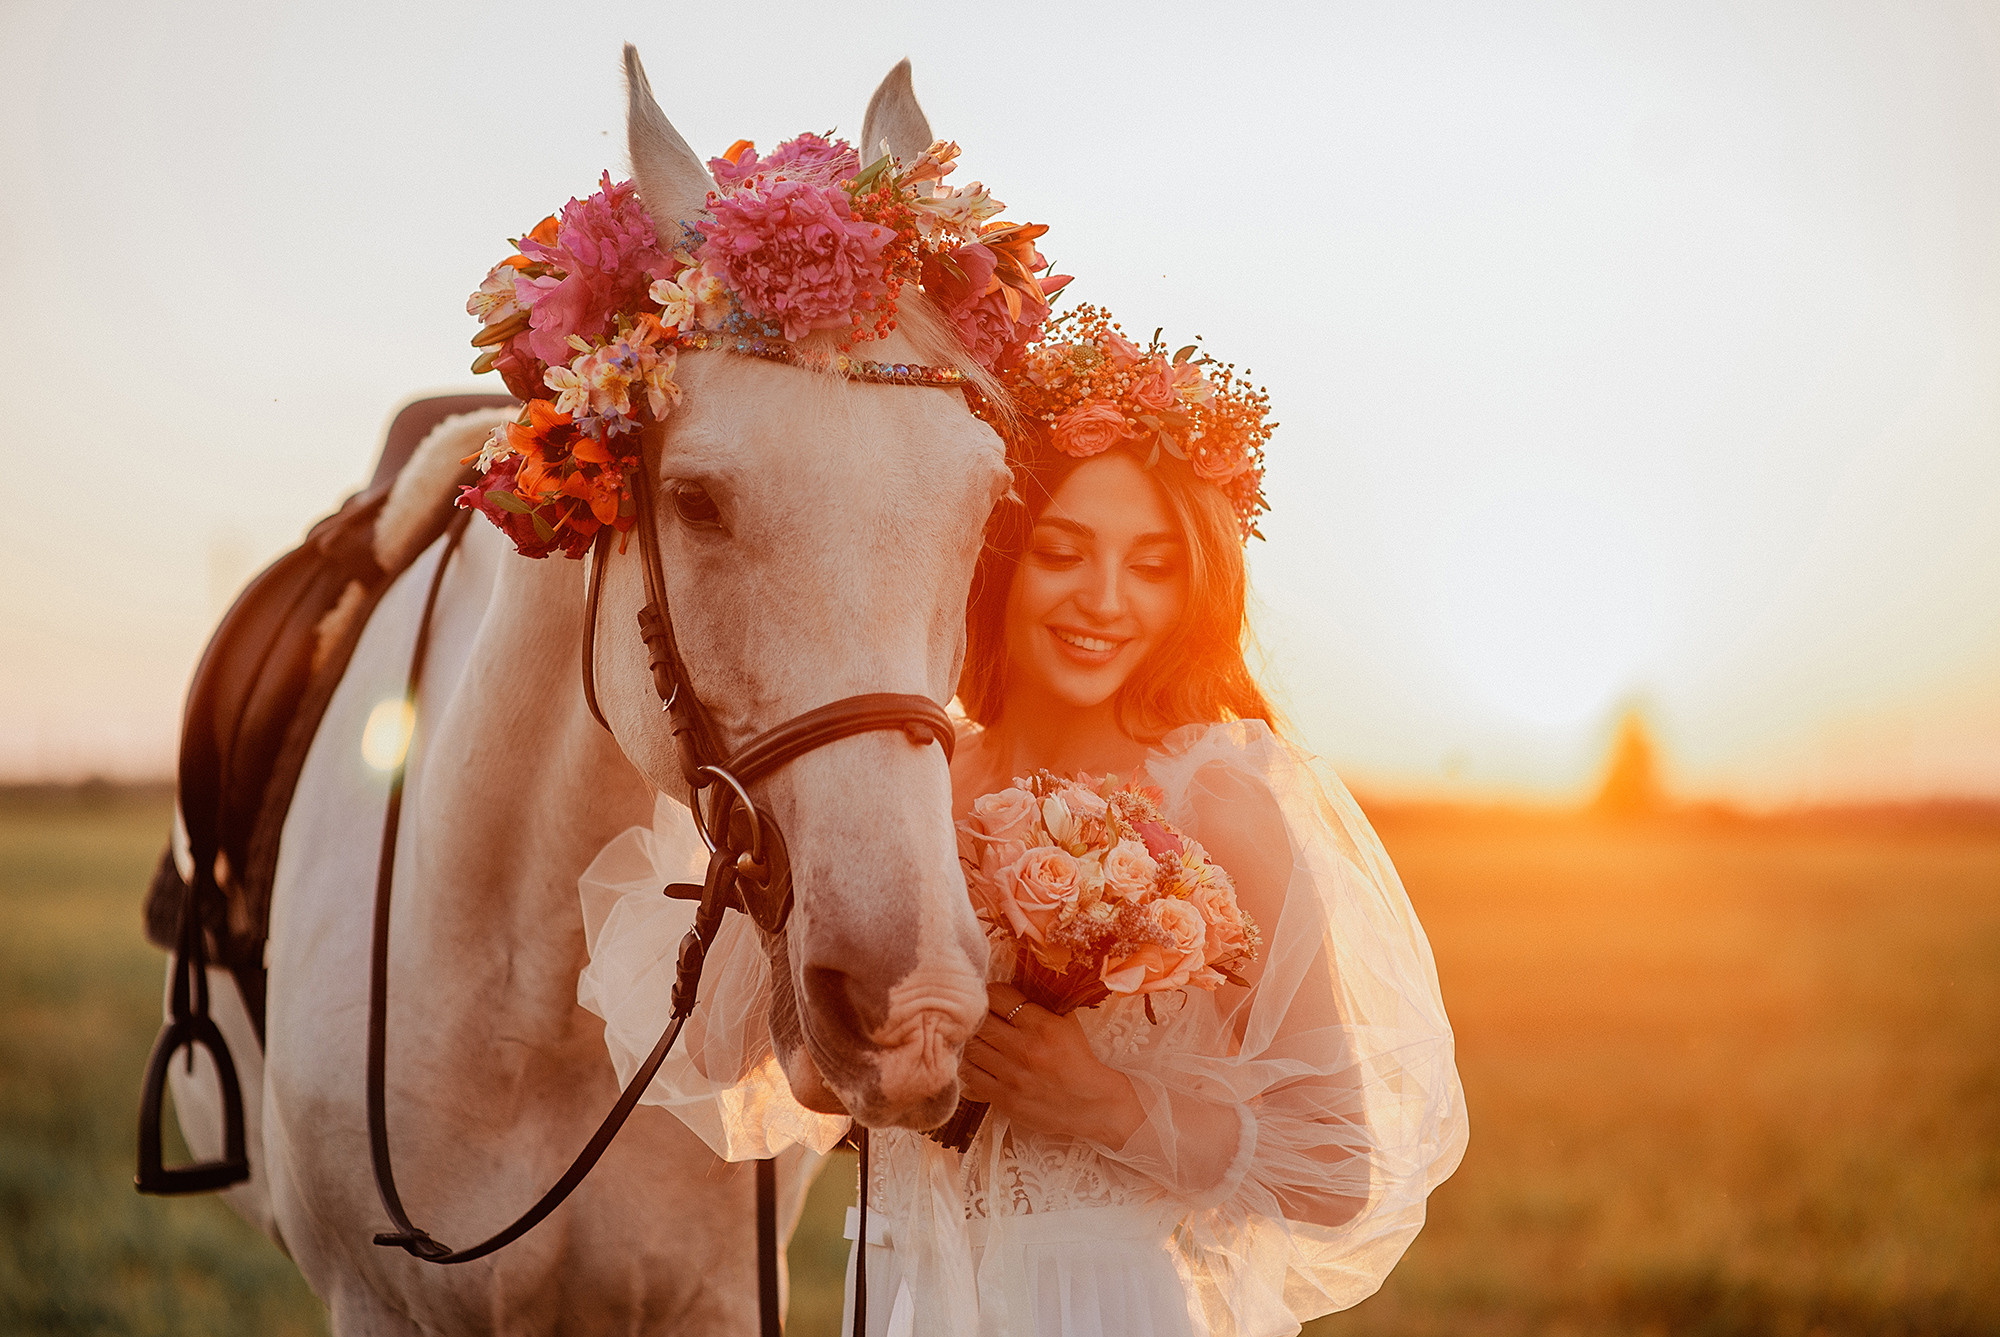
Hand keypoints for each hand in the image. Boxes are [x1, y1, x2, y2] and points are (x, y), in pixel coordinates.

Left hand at [958, 983, 1145, 1148]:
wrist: (1091, 1104)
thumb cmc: (1078, 1060)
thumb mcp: (1066, 1023)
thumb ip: (1039, 1004)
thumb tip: (1008, 986)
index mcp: (1043, 1025)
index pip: (998, 995)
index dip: (992, 993)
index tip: (993, 999)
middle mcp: (1026, 1048)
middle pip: (980, 1021)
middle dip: (978, 1017)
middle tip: (981, 1019)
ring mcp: (1013, 1076)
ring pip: (971, 1047)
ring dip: (971, 1041)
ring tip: (979, 1041)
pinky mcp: (1004, 1099)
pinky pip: (970, 1076)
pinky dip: (969, 1066)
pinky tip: (977, 1063)